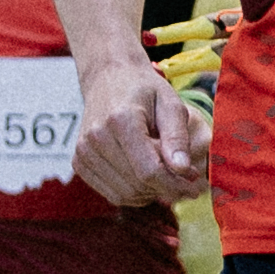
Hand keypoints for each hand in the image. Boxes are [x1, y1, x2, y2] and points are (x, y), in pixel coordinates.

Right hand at [75, 58, 205, 209]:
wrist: (108, 79)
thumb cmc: (144, 91)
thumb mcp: (170, 105)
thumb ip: (177, 138)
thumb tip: (183, 170)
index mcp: (120, 121)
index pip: (149, 171)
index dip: (175, 185)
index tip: (194, 188)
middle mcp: (96, 138)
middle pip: (138, 185)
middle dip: (166, 188)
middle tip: (184, 179)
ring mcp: (84, 152)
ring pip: (125, 194)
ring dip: (151, 192)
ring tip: (163, 173)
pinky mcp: (79, 163)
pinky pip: (113, 194)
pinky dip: (134, 193)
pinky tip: (145, 176)